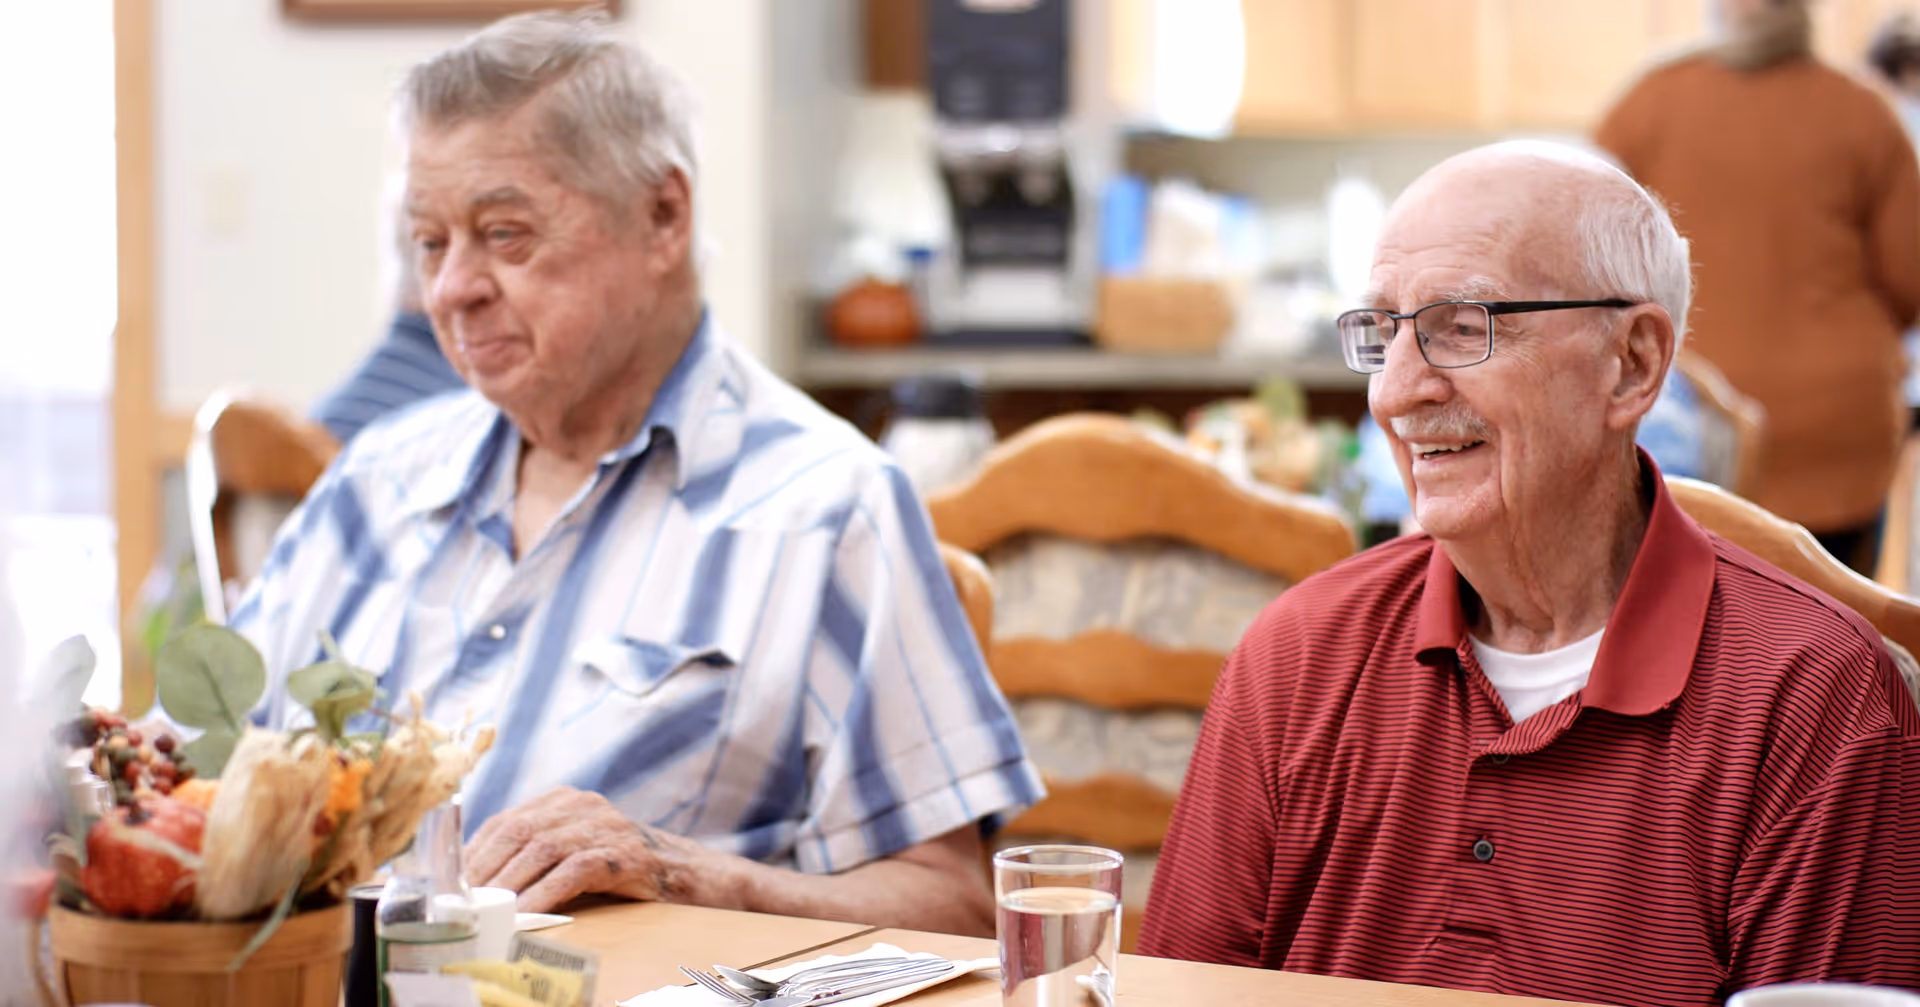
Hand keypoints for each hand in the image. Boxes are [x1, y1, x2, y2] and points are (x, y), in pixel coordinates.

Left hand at [464, 786, 701, 911]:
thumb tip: (480, 888)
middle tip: (460, 903)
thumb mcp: (579, 854)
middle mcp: (584, 806)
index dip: (475, 852)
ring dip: (508, 883)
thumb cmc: (626, 872)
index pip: (507, 820)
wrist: (694, 875)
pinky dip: (544, 893)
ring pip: (541, 848)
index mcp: (567, 802)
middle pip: (519, 831)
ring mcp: (606, 827)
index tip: (450, 883)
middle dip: (484, 869)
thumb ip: (539, 859)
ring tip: (485, 911)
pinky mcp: (626, 854)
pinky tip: (526, 913)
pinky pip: (574, 870)